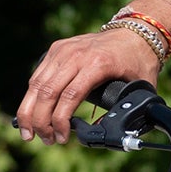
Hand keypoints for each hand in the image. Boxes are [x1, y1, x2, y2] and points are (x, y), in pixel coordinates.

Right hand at [14, 27, 160, 144]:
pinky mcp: (57, 48)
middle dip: (41, 121)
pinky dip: (32, 96)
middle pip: (48, 92)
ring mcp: (64, 50)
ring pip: (37, 84)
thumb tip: (101, 132)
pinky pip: (38, 75)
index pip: (70, 96)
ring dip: (30, 112)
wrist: (136, 31)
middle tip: (45, 140)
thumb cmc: (138, 61)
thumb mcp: (140, 88)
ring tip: (31, 132)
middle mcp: (76, 55)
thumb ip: (124, 110)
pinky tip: (32, 113)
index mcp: (98, 64)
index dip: (61, 121)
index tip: (62, 137)